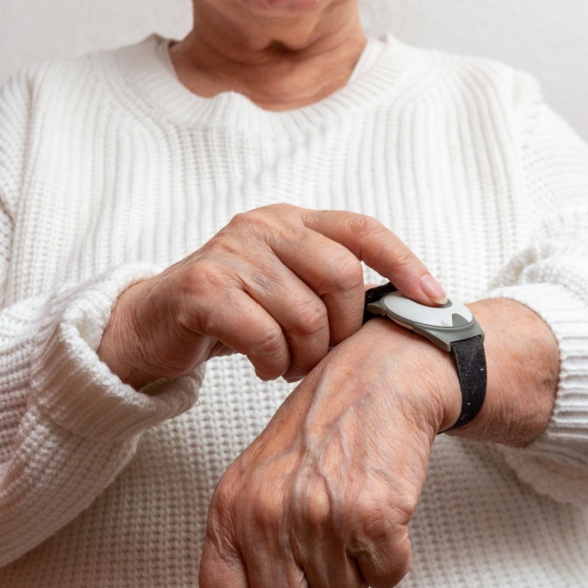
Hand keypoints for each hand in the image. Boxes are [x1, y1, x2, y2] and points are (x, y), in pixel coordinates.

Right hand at [98, 205, 444, 387]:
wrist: (153, 324)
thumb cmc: (233, 310)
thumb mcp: (285, 285)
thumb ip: (331, 284)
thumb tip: (407, 305)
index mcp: (292, 220)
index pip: (362, 230)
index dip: (404, 263)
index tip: (434, 301)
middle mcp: (263, 227)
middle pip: (340, 277)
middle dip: (343, 330)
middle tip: (325, 357)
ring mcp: (231, 254)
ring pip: (304, 314)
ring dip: (305, 356)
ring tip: (290, 367)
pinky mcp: (203, 288)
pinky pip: (263, 336)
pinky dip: (272, 363)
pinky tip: (264, 367)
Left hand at [197, 319, 460, 587]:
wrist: (376, 379)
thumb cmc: (318, 432)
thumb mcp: (256, 480)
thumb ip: (242, 543)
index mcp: (230, 510)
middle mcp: (267, 516)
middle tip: (324, 553)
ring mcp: (319, 517)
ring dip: (355, 569)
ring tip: (350, 515)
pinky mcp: (373, 517)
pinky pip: (386, 578)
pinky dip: (391, 554)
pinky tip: (379, 510)